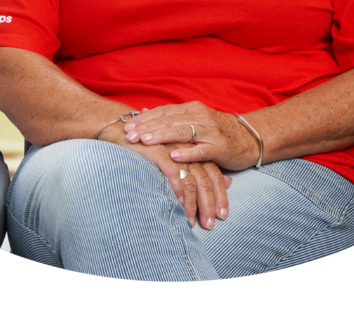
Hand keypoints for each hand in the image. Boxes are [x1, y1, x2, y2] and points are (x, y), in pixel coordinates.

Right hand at [98, 130, 230, 229]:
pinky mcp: (159, 151)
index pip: (214, 173)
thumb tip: (228, 182)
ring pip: (192, 179)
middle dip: (209, 203)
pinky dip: (176, 189)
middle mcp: (188, 149)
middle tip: (209, 224)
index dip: (220, 194)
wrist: (125, 129)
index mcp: (195, 149)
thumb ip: (205, 167)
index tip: (223, 215)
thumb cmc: (155, 145)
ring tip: (193, 223)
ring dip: (193, 204)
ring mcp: (174, 149)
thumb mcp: (182, 156)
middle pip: (206, 178)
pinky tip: (178, 205)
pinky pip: (172, 172)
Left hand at [123, 101, 261, 171]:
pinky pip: (201, 150)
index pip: (163, 112)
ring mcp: (210, 131)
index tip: (127, 127)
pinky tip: (174, 156)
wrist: (249, 137)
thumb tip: (143, 112)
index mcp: (191, 109)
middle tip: (129, 135)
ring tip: (145, 141)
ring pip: (182, 132)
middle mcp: (199, 116)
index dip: (144, 119)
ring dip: (162, 136)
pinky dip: (188, 153)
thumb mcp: (193, 120)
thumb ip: (170, 117)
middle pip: (169, 120)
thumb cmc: (217, 131)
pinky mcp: (220, 147)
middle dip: (147, 128)